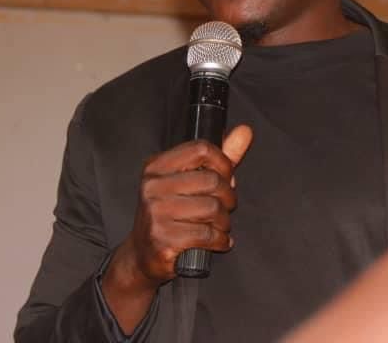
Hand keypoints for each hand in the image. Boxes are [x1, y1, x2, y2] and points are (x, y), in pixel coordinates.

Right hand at [101, 125, 252, 329]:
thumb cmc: (170, 213)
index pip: (201, 149)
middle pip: (212, 180)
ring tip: (220, 226)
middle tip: (226, 207)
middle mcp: (152, 186)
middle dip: (228, 197)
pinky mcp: (163, 240)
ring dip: (224, 221)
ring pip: (212, 208)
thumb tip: (245, 131)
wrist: (142, 254)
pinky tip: (219, 241)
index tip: (228, 177)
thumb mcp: (188, 181)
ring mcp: (156, 213)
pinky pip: (207, 235)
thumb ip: (218, 157)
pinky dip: (221, 240)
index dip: (224, 163)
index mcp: (156, 166)